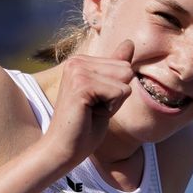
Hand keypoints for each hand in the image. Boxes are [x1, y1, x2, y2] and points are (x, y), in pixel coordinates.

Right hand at [40, 40, 134, 171]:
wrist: (63, 150)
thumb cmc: (84, 127)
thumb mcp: (106, 94)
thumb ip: (116, 68)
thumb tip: (130, 42)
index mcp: (80, 61)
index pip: (124, 66)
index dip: (116, 91)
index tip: (95, 103)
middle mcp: (76, 61)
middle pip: (126, 70)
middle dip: (117, 95)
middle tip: (93, 109)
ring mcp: (77, 71)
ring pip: (124, 82)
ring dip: (114, 103)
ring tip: (91, 111)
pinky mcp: (81, 85)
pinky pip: (119, 92)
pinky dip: (111, 109)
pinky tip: (90, 114)